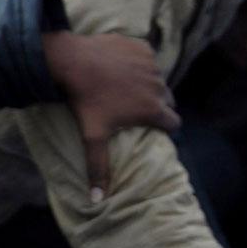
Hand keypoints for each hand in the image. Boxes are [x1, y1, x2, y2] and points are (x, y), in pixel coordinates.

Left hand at [39, 31, 180, 200]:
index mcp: (154, 110)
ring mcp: (152, 65)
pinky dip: (136, 61)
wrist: (72, 61)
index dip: (163, 126)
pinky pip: (145, 57)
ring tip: (122, 85)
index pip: (174, 123)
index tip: (150, 126)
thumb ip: (99, 167)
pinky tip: (117, 66)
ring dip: (146, 82)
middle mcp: (159, 87)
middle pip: (167, 99)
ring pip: (157, 78)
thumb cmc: (85, 101)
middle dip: (155, 103)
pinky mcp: (142, 47)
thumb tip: (98, 200)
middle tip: (133, 106)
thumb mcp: (93, 135)